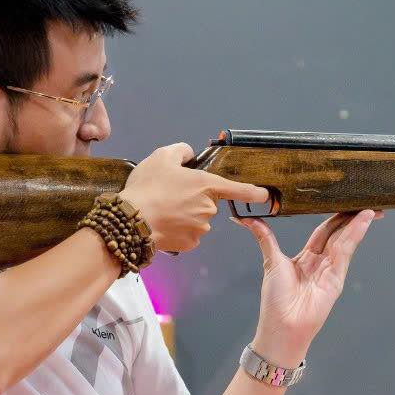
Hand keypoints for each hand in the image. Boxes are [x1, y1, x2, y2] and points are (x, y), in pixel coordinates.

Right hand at [120, 143, 268, 252]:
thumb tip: (189, 154)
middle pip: (208, 202)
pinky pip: (188, 234)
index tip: (264, 195)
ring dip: (185, 214)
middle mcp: (208, 209)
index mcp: (207, 186)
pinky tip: (162, 222)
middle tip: (170, 194)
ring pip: (197, 219)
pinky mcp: (189, 243)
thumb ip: (181, 151)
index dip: (254, 193)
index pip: (239, 190)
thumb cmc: (147, 188)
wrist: (131, 221)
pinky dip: (178, 229)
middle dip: (194, 198)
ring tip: (161, 208)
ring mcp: (200, 228)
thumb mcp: (161, 157)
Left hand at [234, 210, 382, 367]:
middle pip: (338, 234)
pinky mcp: (336, 278)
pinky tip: (362, 222)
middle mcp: (320, 262)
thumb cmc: (275, 300)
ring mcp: (330, 270)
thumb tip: (246, 219)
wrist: (281, 325)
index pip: (323, 231)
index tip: (341, 201)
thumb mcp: (270, 261)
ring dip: (357, 224)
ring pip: (345, 241)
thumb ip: (265, 237)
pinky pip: (345, 253)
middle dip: (350, 217)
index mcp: (306, 258)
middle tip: (362, 199)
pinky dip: (354, 236)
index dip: (333, 216)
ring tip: (368, 208)